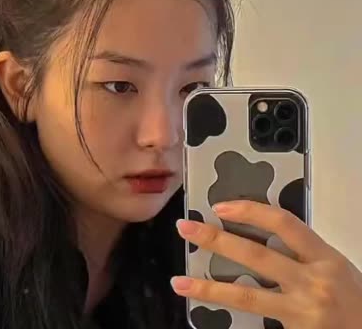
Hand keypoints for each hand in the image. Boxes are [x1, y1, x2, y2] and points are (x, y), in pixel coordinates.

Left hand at [171, 200, 361, 328]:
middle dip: (217, 240)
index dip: (250, 211)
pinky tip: (207, 310)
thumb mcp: (333, 264)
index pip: (283, 223)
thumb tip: (257, 227)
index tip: (219, 206)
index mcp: (323, 256)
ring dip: (209, 288)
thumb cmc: (351, 296)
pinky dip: (229, 313)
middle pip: (256, 256)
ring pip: (247, 297)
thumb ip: (301, 249)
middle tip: (184, 227)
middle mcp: (311, 281)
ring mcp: (302, 311)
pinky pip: (255, 322)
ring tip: (179, 282)